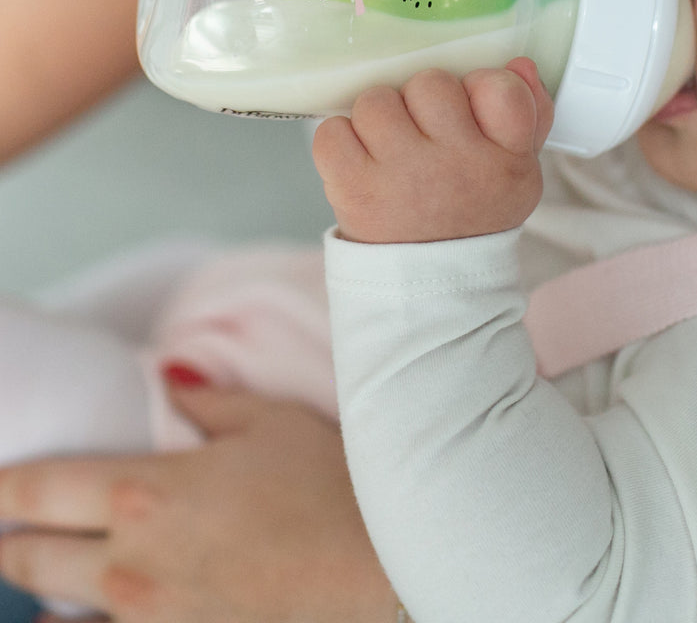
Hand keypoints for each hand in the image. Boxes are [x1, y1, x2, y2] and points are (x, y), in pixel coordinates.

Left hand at [0, 386, 397, 622]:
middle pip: (28, 561)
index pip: (38, 490)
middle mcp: (129, 564)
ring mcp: (148, 622)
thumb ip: (206, 402)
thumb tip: (165, 380)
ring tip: (48, 577)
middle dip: (9, 543)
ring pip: (54, 620)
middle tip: (10, 530)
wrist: (378, 570)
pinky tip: (87, 618)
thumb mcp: (271, 421)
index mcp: (146, 492)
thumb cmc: (327, 486)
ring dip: (44, 595)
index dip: (2, 486)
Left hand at [314, 56, 553, 242]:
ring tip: (390, 149)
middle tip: (425, 134)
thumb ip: (528, 113)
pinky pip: (333, 130)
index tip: (470, 110)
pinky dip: (341, 141)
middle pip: (431, 84)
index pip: (500, 88)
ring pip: (377, 101)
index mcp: (505, 160)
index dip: (481, 85)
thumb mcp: (517, 171)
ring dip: (379, 119)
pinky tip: (360, 161)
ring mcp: (403, 176)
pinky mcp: (354, 188)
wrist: (432, 284)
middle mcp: (457, 166)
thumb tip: (519, 64)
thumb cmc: (471, 212)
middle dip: (422, 103)